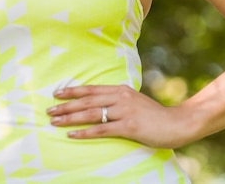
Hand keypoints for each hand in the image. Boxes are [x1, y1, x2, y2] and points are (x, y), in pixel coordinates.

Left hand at [47, 85, 183, 148]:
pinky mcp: (128, 126)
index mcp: (121, 90)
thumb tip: (100, 104)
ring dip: (70, 117)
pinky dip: (85, 132)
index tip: (56, 93)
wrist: (176, 123)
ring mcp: (124, 111)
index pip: (91, 89)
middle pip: (87, 101)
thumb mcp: (134, 102)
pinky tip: (72, 134)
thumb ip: (118, 101)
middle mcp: (120, 97)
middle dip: (66, 105)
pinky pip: (102, 129)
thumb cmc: (154, 116)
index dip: (73, 91)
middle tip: (49, 110)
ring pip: (91, 113)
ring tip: (55, 121)